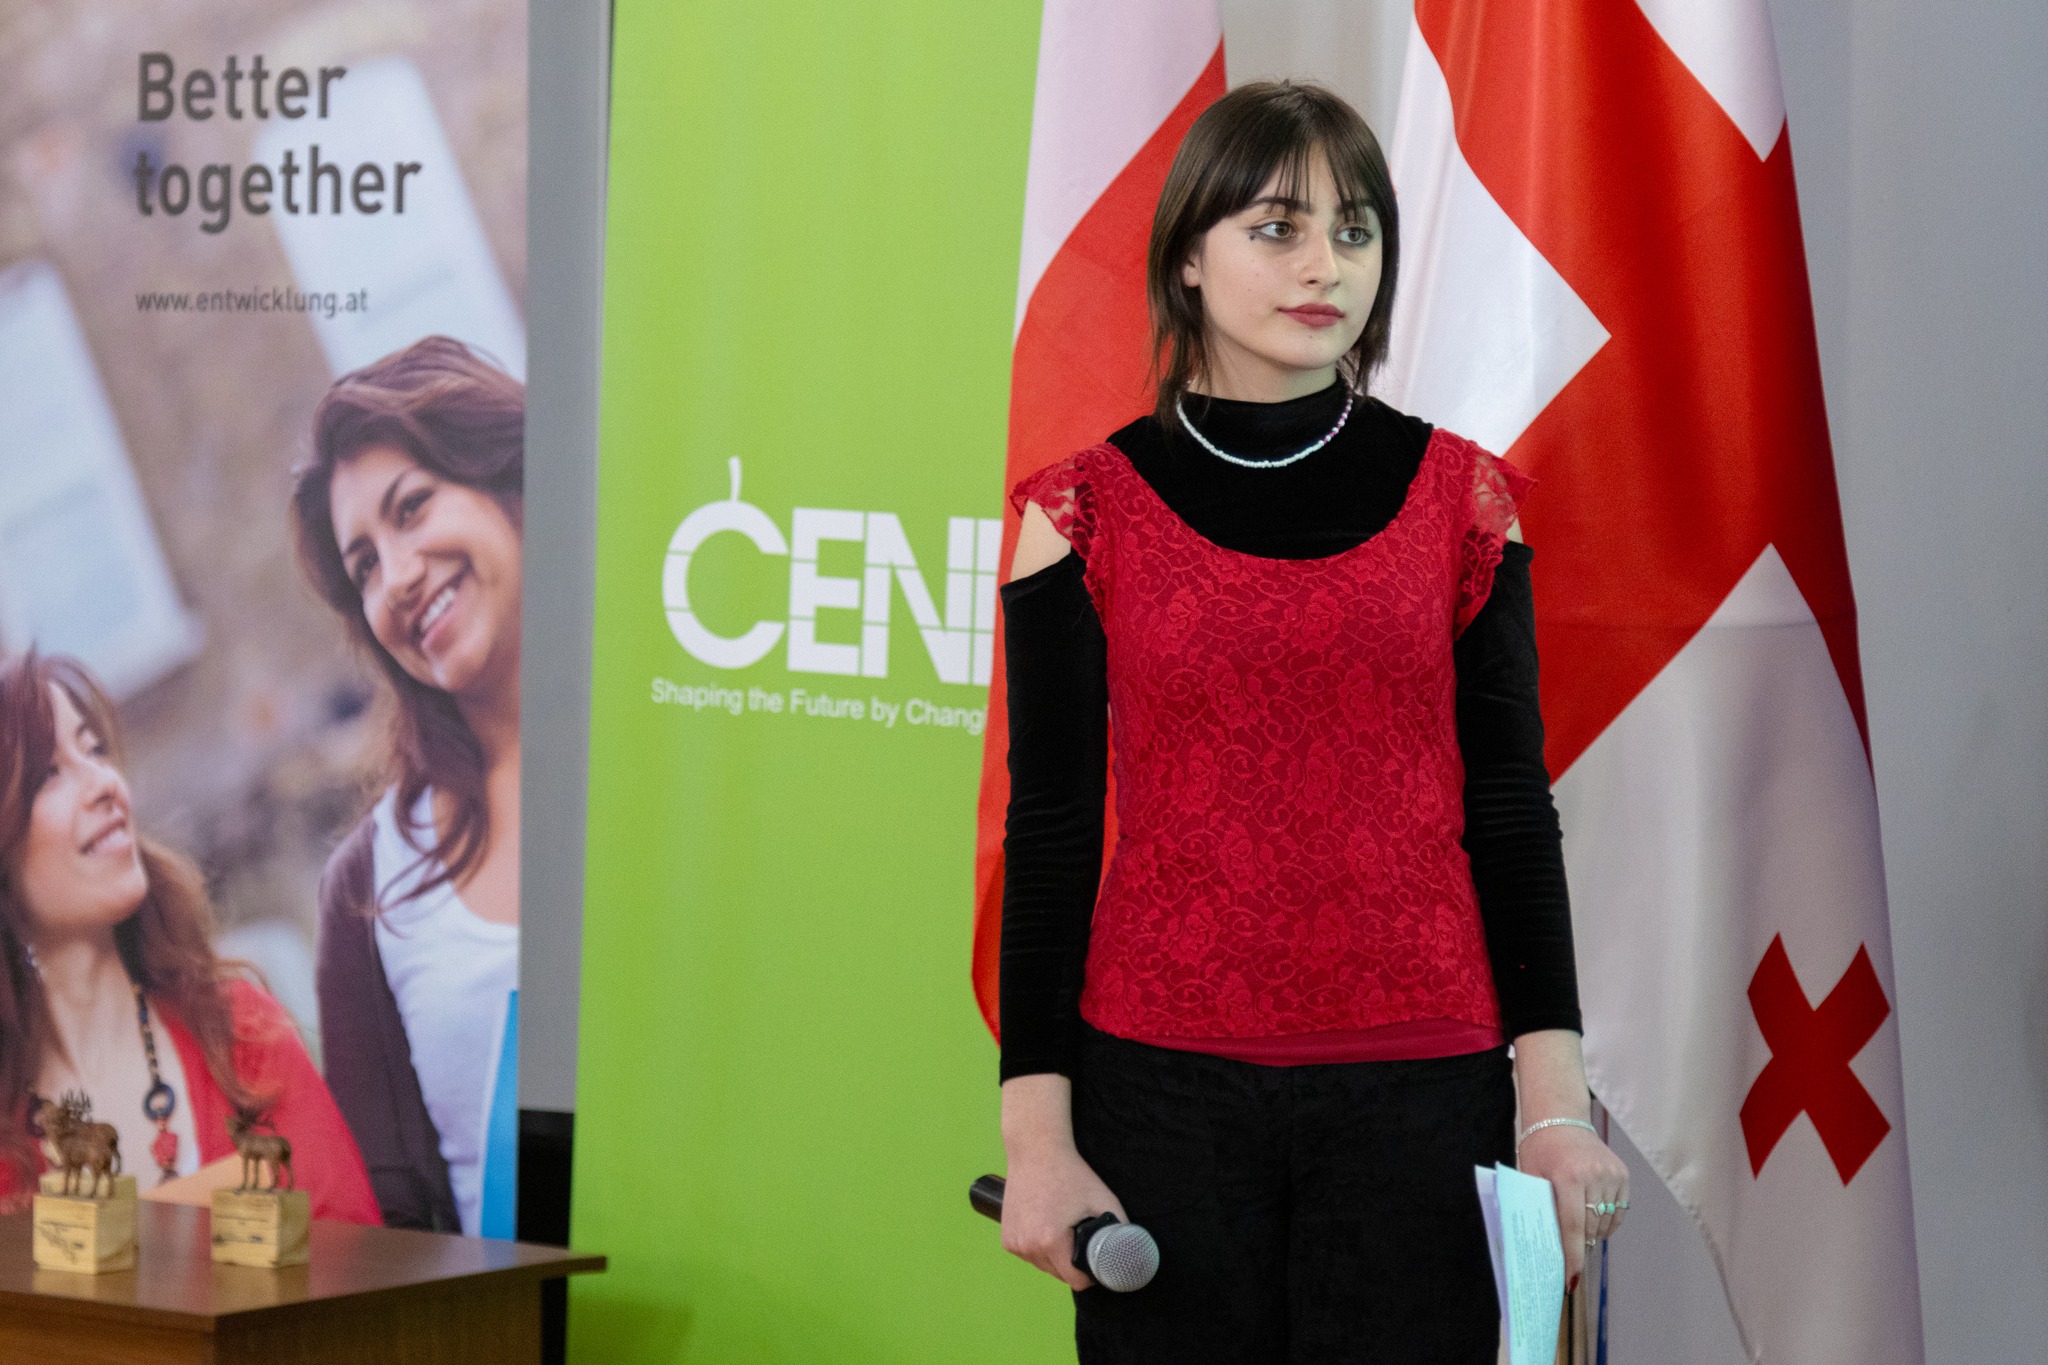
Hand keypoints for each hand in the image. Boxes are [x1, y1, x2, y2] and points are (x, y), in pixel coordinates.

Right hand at [1000, 1145, 1126, 1289]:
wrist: (1036, 1151)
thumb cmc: (1071, 1174)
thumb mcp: (1104, 1200)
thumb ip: (1120, 1230)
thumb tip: (1132, 1251)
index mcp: (1051, 1241)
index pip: (1076, 1281)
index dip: (1091, 1274)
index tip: (1096, 1260)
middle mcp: (1029, 1247)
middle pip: (1060, 1276)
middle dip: (1073, 1264)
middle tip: (1080, 1238)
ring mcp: (1015, 1244)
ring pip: (1044, 1267)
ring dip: (1055, 1258)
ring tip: (1061, 1229)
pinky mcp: (1007, 1240)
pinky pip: (1030, 1256)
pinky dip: (1039, 1249)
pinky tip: (1044, 1227)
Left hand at [1516, 1122, 1628, 1288]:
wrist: (1560, 1118)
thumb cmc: (1539, 1150)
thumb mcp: (1531, 1177)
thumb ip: (1539, 1209)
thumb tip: (1542, 1250)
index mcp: (1568, 1177)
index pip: (1573, 1226)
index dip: (1572, 1256)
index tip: (1570, 1279)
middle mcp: (1595, 1176)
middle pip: (1591, 1228)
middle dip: (1579, 1245)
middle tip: (1568, 1253)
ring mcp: (1613, 1175)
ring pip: (1606, 1224)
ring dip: (1592, 1232)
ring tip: (1577, 1225)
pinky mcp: (1623, 1175)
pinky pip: (1619, 1213)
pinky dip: (1606, 1221)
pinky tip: (1591, 1214)